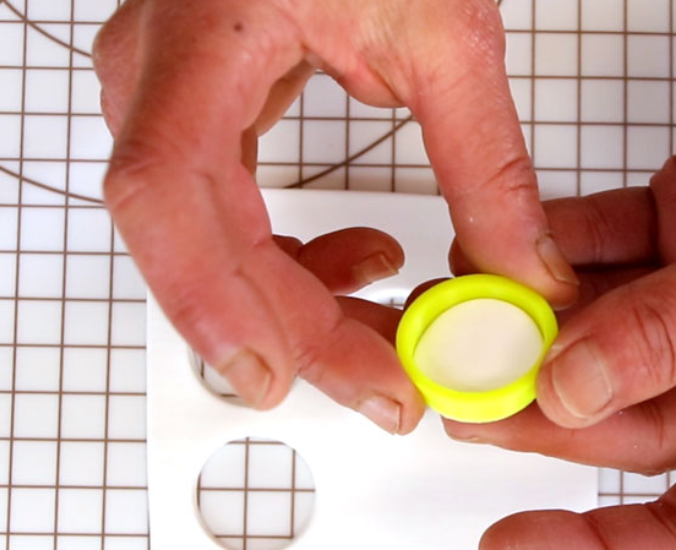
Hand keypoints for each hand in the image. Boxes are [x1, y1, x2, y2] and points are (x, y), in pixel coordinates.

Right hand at [92, 0, 577, 430]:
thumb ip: (485, 165)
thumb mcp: (444, 33)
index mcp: (202, 36)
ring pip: (203, 241)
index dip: (210, 301)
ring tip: (390, 329)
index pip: (167, 192)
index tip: (285, 376)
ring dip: (294, 303)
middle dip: (288, 328)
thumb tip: (520, 274)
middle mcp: (155, 73)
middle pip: (189, 239)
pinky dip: (290, 259)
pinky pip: (224, 215)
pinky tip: (366, 259)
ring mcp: (165, 94)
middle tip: (385, 387)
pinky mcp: (198, 110)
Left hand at [449, 0, 675, 549]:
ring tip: (462, 318)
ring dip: (529, 330)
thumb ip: (675, 331)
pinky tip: (497, 253)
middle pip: (626, 424)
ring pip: (599, 344)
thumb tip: (574, 388)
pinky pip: (597, 259)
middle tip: (465, 390)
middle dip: (541, 410)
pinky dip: (546, 255)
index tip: (516, 543)